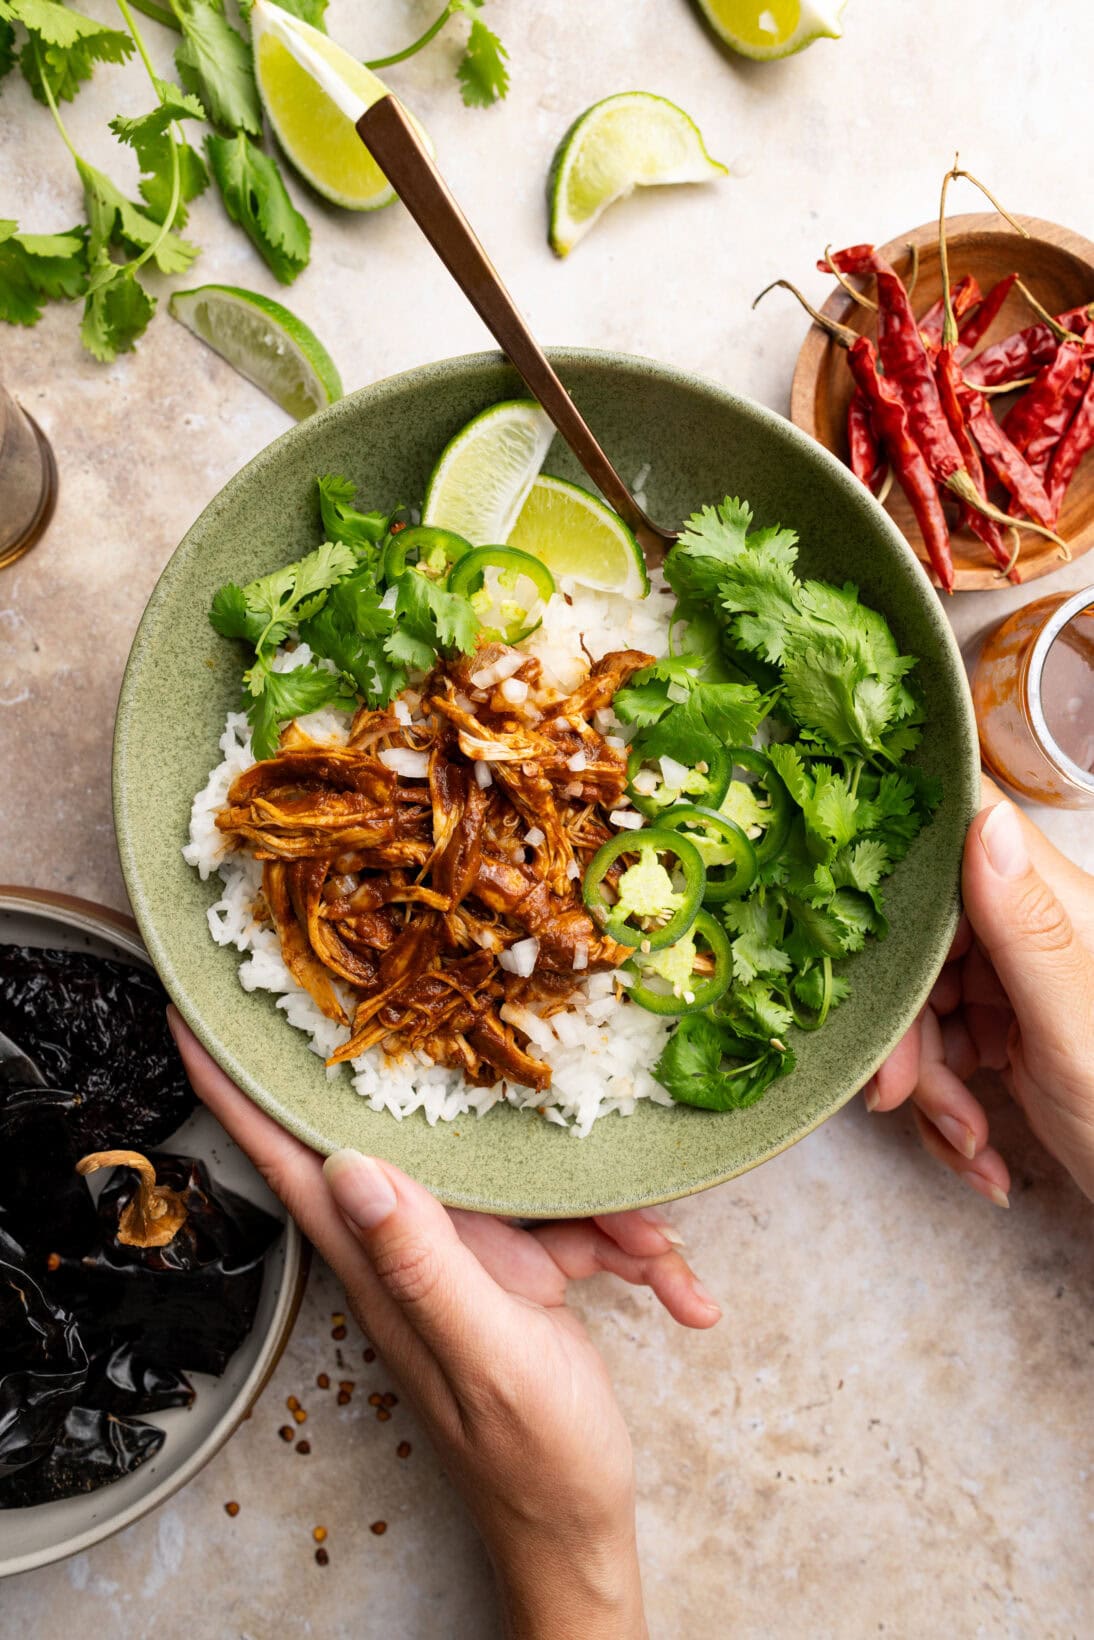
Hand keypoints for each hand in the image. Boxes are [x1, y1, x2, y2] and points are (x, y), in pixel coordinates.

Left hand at [168, 1012, 718, 1639]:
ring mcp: (475, 1257)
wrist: (581, 1528)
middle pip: (421, 1138)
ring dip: (606, 1216)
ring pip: (531, 1180)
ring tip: (654, 1260)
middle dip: (470, 1094)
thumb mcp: (486, 1356)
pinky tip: (683, 1300)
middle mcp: (419, 1247)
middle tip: (472, 1015)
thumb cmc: (532, 1461)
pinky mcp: (527, 1268)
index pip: (296, 1166)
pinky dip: (638, 1256)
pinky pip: (584, 1229)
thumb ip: (423, 1265)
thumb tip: (352, 1166)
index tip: (193, 1023)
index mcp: (386, 1266)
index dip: (241, 1095)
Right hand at [866, 778, 1093, 1204]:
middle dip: (901, 1024)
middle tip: (898, 1093)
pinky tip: (976, 1147)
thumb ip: (1029, 929)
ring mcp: (1013, 980)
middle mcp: (1031, 928)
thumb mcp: (1076, 1032)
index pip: (959, 834)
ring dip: (924, 1081)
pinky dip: (942, 1106)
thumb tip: (984, 824)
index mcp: (1057, 903)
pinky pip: (936, 1048)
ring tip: (965, 1136)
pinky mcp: (1000, 1028)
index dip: (893, 859)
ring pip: (915, 1000)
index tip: (842, 909)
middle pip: (917, 936)